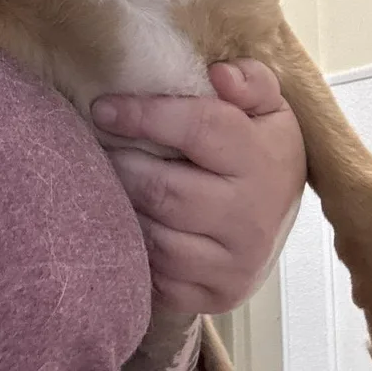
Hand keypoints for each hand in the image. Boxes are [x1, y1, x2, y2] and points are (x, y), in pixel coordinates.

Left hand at [91, 59, 305, 313]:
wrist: (274, 220)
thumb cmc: (257, 148)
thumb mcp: (267, 107)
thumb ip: (251, 81)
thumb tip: (220, 75)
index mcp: (265, 161)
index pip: (199, 130)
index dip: (144, 115)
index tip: (103, 108)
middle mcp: (252, 219)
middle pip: (164, 190)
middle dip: (121, 164)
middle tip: (97, 147)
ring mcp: (233, 265)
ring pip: (154, 237)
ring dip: (120, 205)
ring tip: (105, 179)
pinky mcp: (214, 296)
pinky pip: (155, 274)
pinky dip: (132, 244)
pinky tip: (124, 217)